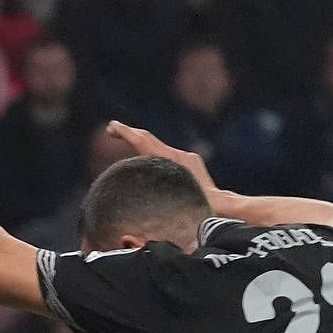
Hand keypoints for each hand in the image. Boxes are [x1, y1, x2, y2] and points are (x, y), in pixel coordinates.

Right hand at [100, 118, 216, 194]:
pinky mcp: (191, 159)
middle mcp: (177, 154)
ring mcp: (185, 156)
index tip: (112, 126)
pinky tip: (149, 159)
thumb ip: (156, 174)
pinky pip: (168, 153)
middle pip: (149, 139)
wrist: (221, 204)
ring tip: (126, 137)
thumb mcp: (169, 194)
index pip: (143, 142)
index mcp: (169, 160)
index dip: (126, 132)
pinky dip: (155, 153)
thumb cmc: (195, 207)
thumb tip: (140, 170)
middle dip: (129, 132)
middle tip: (112, 127)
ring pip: (158, 146)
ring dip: (141, 142)